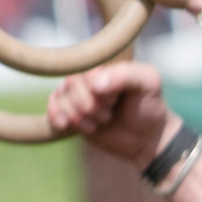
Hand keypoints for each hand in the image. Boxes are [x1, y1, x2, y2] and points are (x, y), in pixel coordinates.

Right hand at [47, 62, 170, 168]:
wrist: (146, 137)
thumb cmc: (149, 107)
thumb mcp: (149, 85)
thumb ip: (127, 75)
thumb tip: (95, 83)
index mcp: (105, 63)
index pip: (87, 71)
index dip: (97, 90)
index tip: (115, 100)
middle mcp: (89, 75)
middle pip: (71, 85)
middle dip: (89, 106)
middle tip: (109, 114)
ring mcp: (78, 92)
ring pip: (62, 97)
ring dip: (79, 116)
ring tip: (100, 123)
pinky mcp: (70, 109)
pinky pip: (52, 106)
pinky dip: (57, 116)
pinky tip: (66, 125)